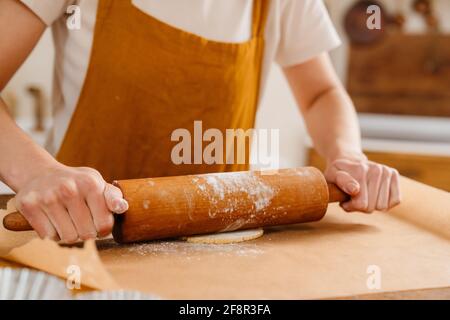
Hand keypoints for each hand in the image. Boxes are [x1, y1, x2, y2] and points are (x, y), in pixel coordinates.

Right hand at [14, 164, 128, 242]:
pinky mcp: (29, 205)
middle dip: (87, 233)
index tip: (98, 224)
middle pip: (86, 234)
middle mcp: (69, 189)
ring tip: (67, 220)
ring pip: (67, 238)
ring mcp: (48, 197)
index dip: (103, 230)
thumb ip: (113, 197)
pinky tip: (53, 220)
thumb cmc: (75, 183)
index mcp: (90, 183)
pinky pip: (48, 237)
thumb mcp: (97, 184)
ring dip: (69, 234)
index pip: (104, 225)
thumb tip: (123, 207)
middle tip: (81, 221)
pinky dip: (52, 234)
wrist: (41, 174)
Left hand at [324, 156, 400, 212]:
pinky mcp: (394, 175)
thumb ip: (341, 182)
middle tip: (353, 197)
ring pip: (383, 206)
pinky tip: (374, 195)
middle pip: (372, 207)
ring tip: (363, 195)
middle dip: (360, 206)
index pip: (361, 204)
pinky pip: (395, 200)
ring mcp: (387, 171)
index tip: (345, 200)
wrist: (350, 161)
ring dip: (372, 205)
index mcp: (360, 170)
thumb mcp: (332, 175)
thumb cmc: (339, 172)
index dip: (350, 206)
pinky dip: (385, 202)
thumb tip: (355, 189)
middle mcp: (376, 169)